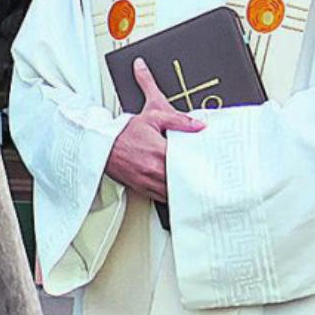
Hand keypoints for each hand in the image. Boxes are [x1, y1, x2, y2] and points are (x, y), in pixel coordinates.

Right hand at [105, 58, 204, 201]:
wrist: (102, 145)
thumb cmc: (125, 132)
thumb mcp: (153, 116)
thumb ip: (179, 120)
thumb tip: (199, 126)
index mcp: (159, 151)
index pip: (187, 161)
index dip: (201, 164)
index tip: (211, 165)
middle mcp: (154, 170)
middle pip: (183, 180)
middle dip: (195, 179)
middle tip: (210, 179)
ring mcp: (148, 181)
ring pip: (174, 192)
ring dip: (184, 189)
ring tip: (197, 186)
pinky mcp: (142, 189)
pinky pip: (163, 197)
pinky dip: (172, 194)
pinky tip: (179, 191)